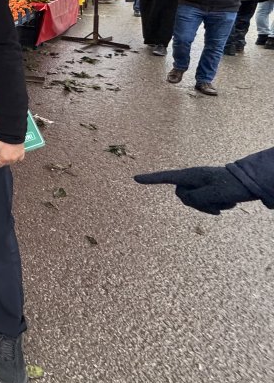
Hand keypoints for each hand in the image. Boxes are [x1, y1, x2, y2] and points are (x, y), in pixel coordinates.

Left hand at [0, 135, 24, 167]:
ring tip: (6, 151)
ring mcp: (18, 156)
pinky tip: (13, 151)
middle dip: (2, 159)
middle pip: (5, 163)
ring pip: (12, 161)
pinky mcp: (22, 152)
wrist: (10, 130)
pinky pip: (20, 157)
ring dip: (9, 158)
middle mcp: (11, 159)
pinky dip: (16, 156)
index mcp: (3, 159)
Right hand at [134, 167, 253, 214]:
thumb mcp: (214, 194)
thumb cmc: (231, 186)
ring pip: (193, 201)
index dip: (150, 179)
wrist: (249, 183)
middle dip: (197, 204)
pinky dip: (212, 206)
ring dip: (208, 206)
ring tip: (225, 203)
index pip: (166, 177)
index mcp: (191, 175)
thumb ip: (194, 198)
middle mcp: (192, 179)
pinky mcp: (205, 191)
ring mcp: (198, 185)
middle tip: (216, 205)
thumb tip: (185, 199)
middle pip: (182, 195)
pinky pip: (201, 203)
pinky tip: (224, 205)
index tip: (135, 179)